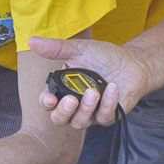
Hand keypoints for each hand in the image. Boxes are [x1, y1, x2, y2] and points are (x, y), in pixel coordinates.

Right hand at [28, 36, 152, 128]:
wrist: (132, 62)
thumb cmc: (103, 57)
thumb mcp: (79, 49)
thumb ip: (56, 49)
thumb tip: (31, 41)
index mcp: (63, 89)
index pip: (48, 102)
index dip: (46, 102)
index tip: (49, 98)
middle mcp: (75, 105)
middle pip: (60, 120)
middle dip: (63, 112)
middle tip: (71, 100)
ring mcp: (91, 113)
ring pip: (80, 122)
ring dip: (86, 109)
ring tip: (93, 91)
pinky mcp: (109, 116)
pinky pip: (104, 117)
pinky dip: (107, 103)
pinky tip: (112, 88)